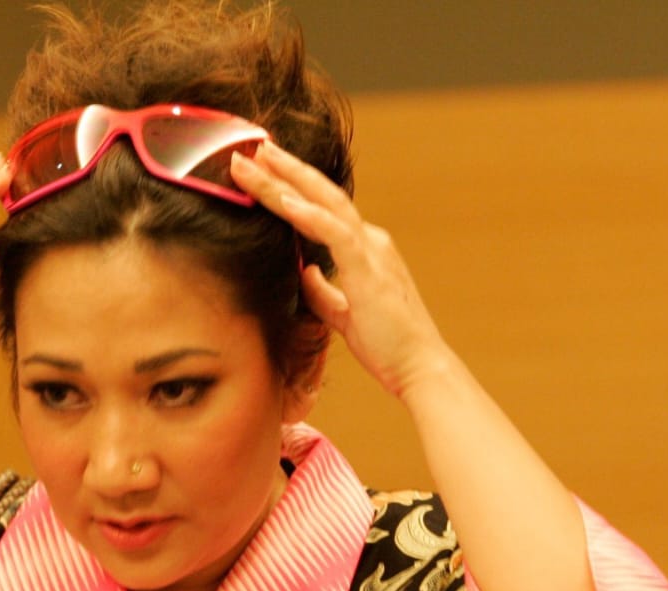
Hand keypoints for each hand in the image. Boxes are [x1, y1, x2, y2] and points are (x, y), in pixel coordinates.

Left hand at [230, 142, 448, 402]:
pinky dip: (306, 212)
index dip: (291, 187)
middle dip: (283, 169)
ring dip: (284, 179)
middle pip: (319, 194)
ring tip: (254, 157)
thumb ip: (322, 291)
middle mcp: (369, 240)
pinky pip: (333, 231)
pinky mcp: (367, 268)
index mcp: (364, 249)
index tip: (260, 170)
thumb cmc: (386, 345)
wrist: (418, 367)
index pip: (321, 209)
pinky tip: (280, 198)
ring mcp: (370, 250)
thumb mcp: (343, 313)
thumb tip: (302, 272)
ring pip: (322, 202)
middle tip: (249, 147)